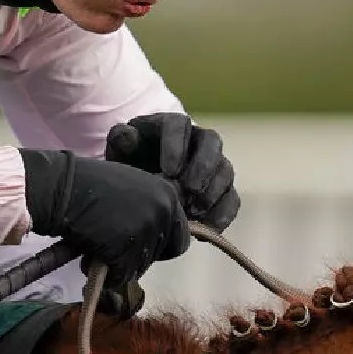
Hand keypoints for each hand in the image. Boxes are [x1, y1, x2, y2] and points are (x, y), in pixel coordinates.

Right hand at [19, 148, 189, 286]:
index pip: (179, 237)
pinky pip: (122, 274)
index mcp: (167, 195)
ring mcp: (145, 230)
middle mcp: (163, 212)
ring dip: (120, 264)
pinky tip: (91, 257)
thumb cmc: (91, 185)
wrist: (63, 188)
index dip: (158, 245)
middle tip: (114, 244)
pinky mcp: (126, 248)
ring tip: (98, 248)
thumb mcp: (132, 187)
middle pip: (160, 254)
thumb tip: (156, 231)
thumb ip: (149, 206)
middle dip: (137, 254)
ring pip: (141, 265)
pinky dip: (108, 273)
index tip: (139, 243)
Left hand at [105, 113, 239, 231]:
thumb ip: (121, 139)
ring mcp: (214, 164)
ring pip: (225, 171)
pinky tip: (208, 229)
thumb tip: (128, 135)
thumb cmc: (131, 159)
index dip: (177, 147)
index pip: (180, 125)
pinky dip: (222, 214)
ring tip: (194, 211)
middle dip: (203, 167)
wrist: (143, 180)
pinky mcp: (222, 188)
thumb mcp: (121, 149)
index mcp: (172, 124)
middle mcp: (198, 140)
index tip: (168, 170)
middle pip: (212, 143)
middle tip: (189, 189)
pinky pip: (232, 199)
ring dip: (213, 192)